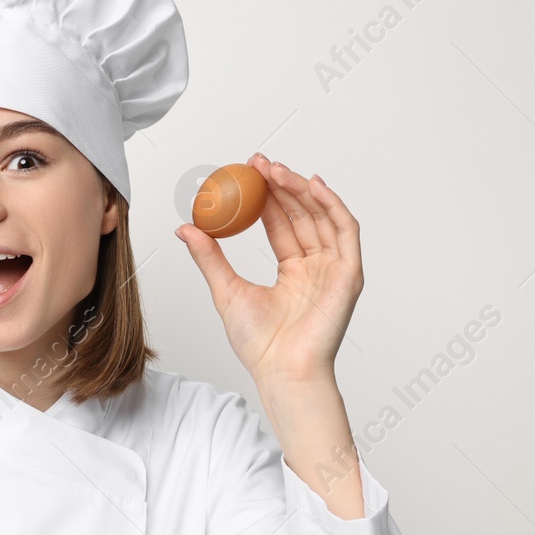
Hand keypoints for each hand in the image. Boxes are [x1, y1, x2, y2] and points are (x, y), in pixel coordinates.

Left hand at [176, 155, 362, 384]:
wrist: (281, 371)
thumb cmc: (259, 344)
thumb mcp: (226, 290)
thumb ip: (210, 257)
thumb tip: (185, 228)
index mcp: (292, 273)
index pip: (280, 224)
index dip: (266, 197)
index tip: (247, 175)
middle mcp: (315, 267)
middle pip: (302, 215)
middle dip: (282, 186)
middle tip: (258, 163)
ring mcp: (334, 269)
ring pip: (321, 217)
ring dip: (300, 189)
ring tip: (275, 170)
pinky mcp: (349, 274)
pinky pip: (344, 231)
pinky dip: (332, 205)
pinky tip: (313, 185)